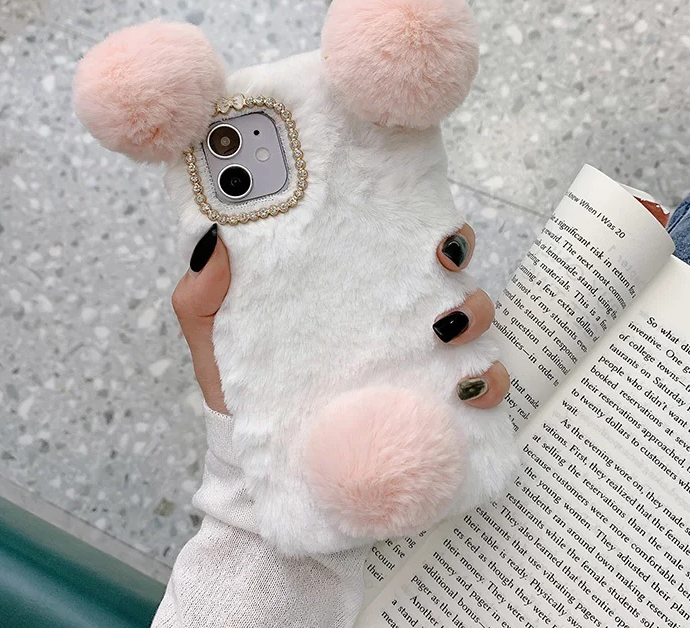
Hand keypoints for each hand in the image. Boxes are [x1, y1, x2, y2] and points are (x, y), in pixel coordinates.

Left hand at [172, 224, 510, 413]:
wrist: (256, 469)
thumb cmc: (237, 394)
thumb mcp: (213, 339)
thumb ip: (204, 294)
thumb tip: (214, 238)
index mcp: (345, 288)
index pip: (392, 240)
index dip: (413, 220)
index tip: (418, 221)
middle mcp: (387, 316)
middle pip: (443, 271)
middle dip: (456, 259)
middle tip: (443, 265)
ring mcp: (413, 360)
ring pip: (469, 319)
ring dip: (475, 315)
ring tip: (448, 331)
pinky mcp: (427, 407)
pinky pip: (474, 387)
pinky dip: (485, 383)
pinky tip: (469, 386)